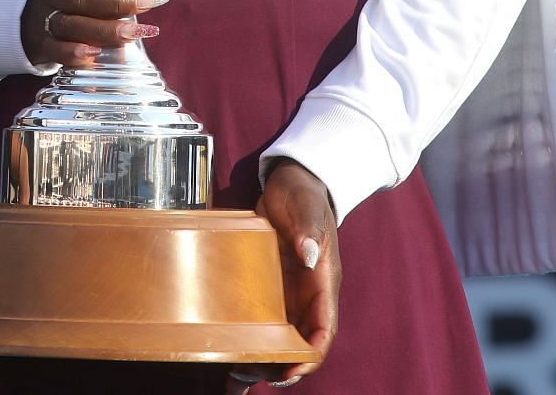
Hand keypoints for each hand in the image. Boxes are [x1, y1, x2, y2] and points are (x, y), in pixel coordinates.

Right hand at [19, 0, 169, 66]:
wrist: (49, 2)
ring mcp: (46, 17)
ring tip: (137, 31)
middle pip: (78, 1)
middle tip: (148, 2)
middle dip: (117, 4)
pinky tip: (97, 53)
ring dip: (105, 31)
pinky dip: (73, 54)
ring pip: (70, 26)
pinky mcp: (48, 42)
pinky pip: (55, 50)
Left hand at [225, 158, 339, 390]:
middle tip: (254, 378)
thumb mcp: (307, 210)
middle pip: (299, 339)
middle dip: (283, 363)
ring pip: (280, 332)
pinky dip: (252, 333)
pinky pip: (263, 314)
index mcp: (323, 282)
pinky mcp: (270, 282)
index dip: (310, 354)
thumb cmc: (304, 195)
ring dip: (264, 354)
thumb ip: (309, 231)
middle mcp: (307, 292)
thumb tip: (309, 256)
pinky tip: (232, 346)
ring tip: (238, 376)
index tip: (291, 370)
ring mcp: (289, 289)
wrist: (292, 181)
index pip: (323, 329)